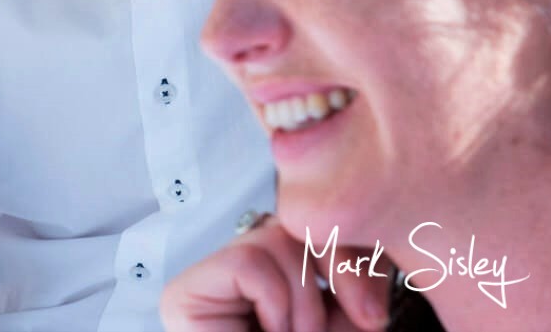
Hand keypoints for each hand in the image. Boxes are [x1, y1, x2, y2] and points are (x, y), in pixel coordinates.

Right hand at [161, 216, 390, 331]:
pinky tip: (267, 331)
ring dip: (301, 304)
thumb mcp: (345, 325)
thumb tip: (355, 265)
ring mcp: (202, 287)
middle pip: (290, 229)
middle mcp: (230, 280)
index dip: (349, 262)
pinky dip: (274, 303)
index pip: (308, 234)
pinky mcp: (181, 298)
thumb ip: (356, 285)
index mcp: (272, 284)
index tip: (369, 315)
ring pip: (271, 241)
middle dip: (323, 286)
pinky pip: (247, 262)